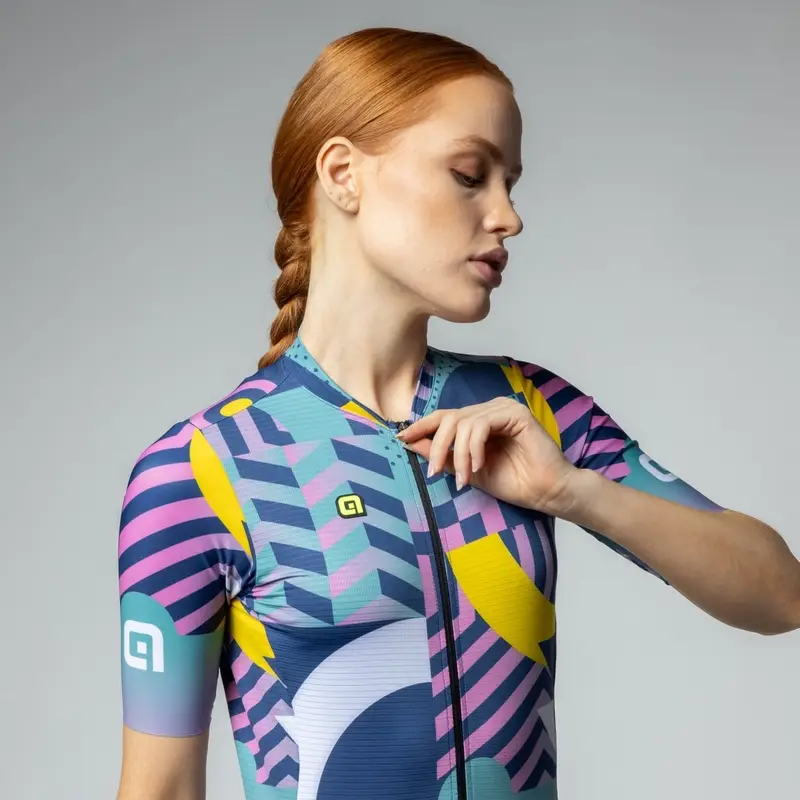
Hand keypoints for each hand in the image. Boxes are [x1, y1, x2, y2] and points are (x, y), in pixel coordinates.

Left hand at [396, 397, 578, 514]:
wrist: (546, 493)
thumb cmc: (513, 482)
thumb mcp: (466, 470)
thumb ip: (441, 455)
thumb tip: (409, 443)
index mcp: (480, 420)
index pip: (445, 417)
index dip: (421, 426)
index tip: (401, 439)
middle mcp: (490, 409)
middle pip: (449, 418)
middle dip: (436, 446)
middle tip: (432, 473)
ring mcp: (504, 408)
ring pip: (463, 423)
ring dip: (457, 455)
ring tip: (463, 478)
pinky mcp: (516, 413)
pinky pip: (481, 425)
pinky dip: (473, 448)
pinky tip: (478, 466)